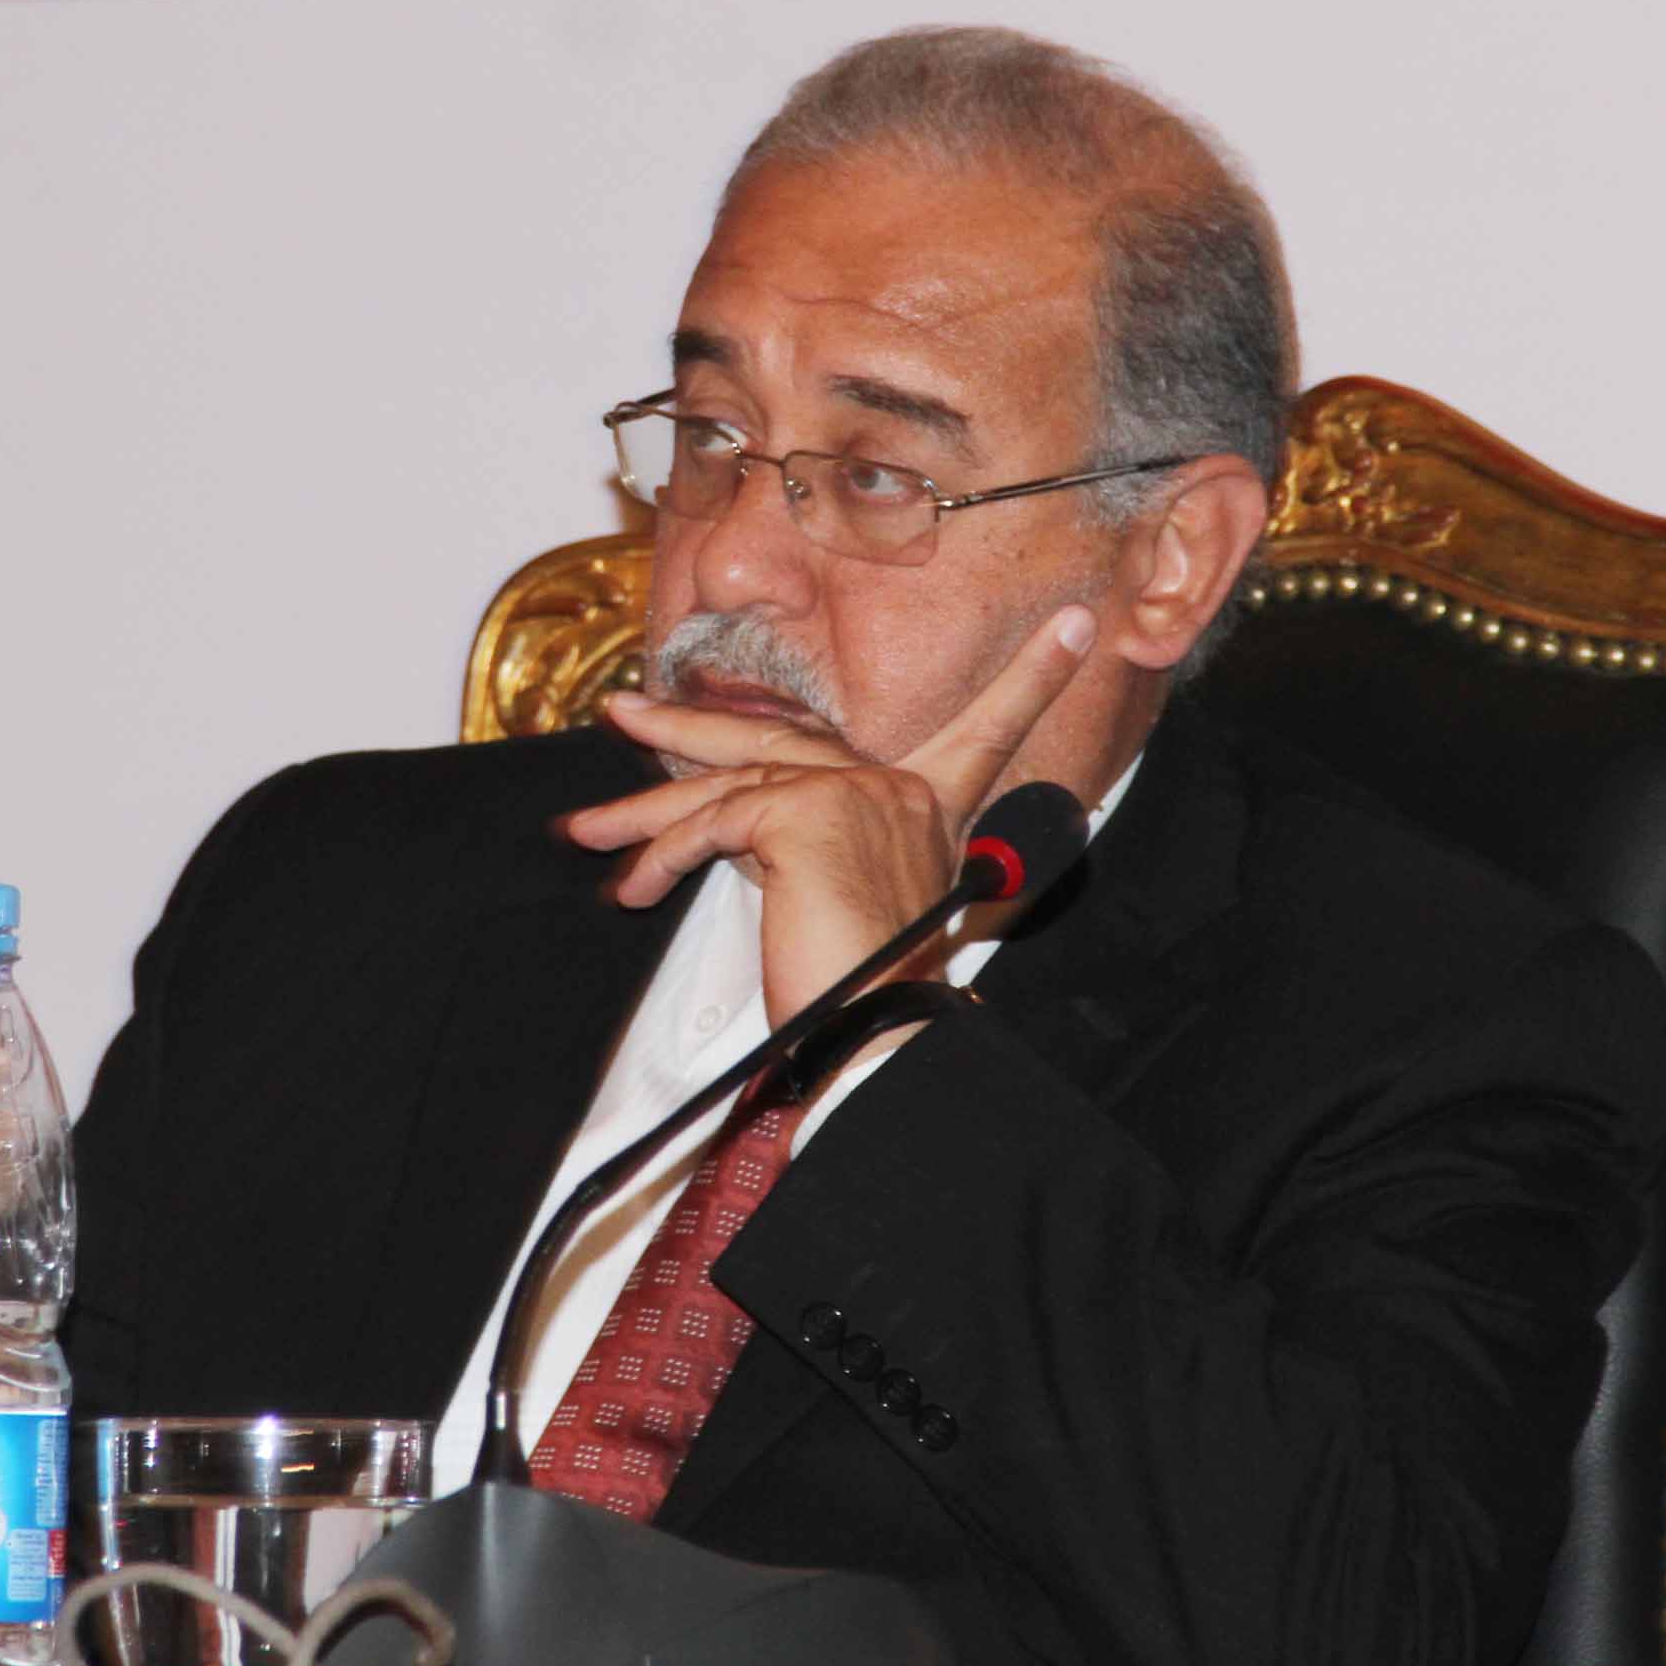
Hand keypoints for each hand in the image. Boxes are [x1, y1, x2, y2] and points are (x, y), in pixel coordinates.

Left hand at [570, 604, 1096, 1020]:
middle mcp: (902, 790)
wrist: (874, 1042)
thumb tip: (737, 826)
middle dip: (687, 726)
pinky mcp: (805, 815)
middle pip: (780, 738)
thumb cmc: (866, 995)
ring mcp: (856, 794)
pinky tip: (632, 883)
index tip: (1081, 623)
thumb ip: (812, 850)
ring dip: (643, 814)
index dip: (1033, 679)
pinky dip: (661, 854)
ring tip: (584, 831)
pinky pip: (713, 822)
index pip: (982, 729)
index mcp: (929, 809)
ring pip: (726, 783)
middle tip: (626, 712)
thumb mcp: (851, 903)